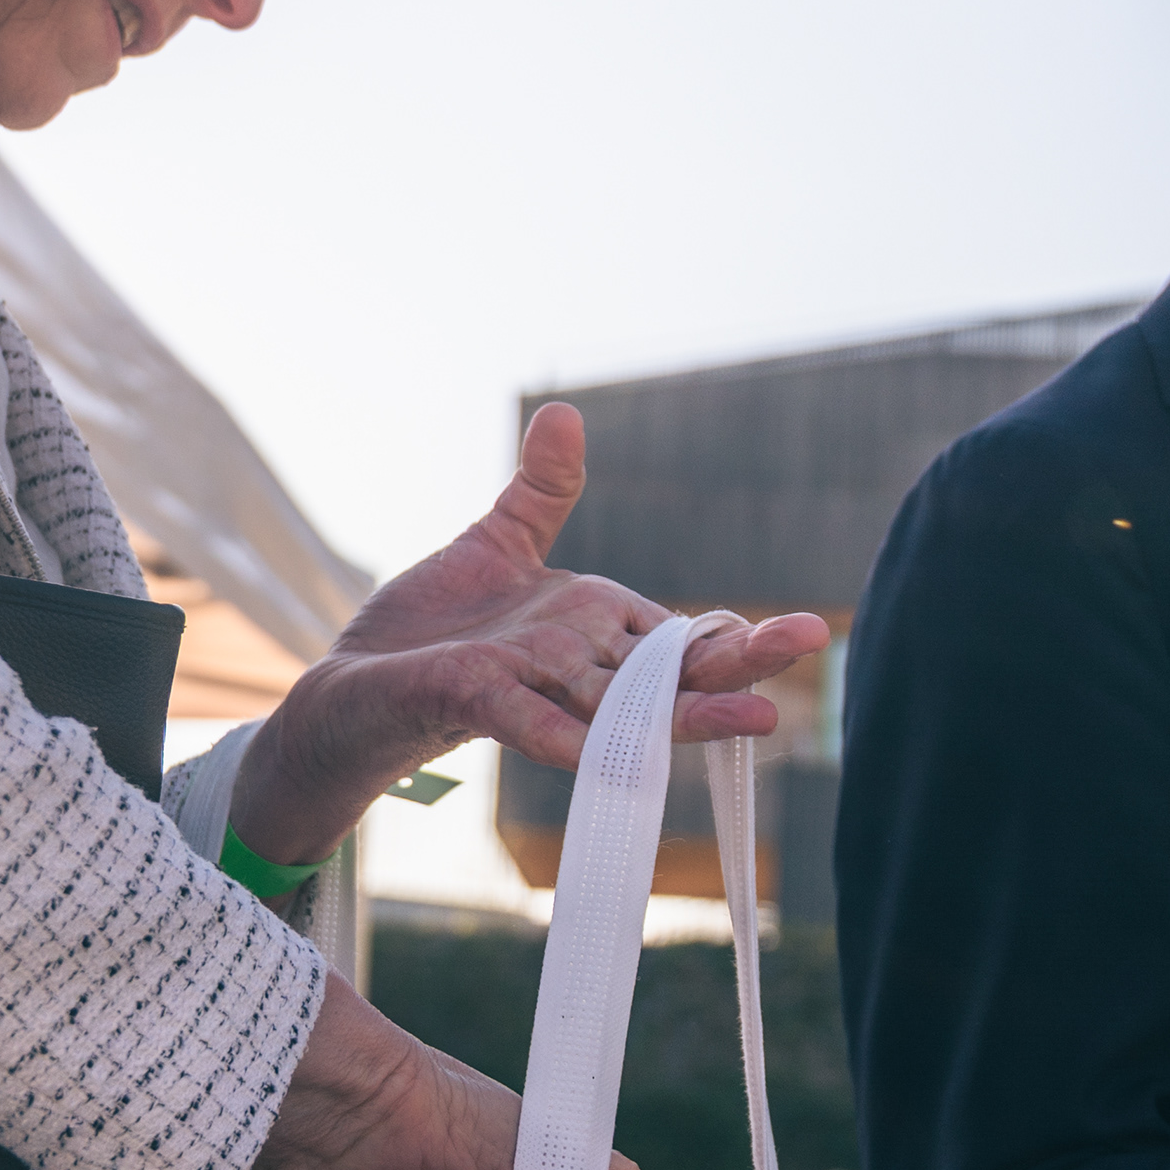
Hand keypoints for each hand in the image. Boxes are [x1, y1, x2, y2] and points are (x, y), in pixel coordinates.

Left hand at [226, 402, 832, 865]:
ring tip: (759, 716)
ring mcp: (536, 691)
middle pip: (673, 674)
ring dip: (691, 715)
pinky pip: (541, 728)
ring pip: (627, 708)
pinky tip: (627, 756)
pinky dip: (584, 741)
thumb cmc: (435, 627)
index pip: (681, 639)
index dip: (738, 637)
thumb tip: (565, 414)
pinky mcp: (481, 705)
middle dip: (743, 662)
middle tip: (813, 642)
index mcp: (595, 630)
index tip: (803, 633)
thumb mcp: (498, 545)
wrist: (355, 681)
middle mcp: (578, 667)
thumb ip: (544, 490)